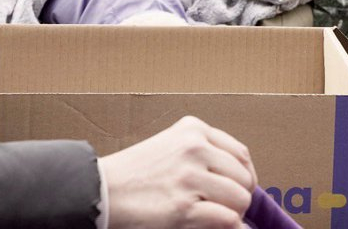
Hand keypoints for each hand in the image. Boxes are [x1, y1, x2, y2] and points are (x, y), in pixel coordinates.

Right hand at [100, 116, 256, 228]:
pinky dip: (227, 227)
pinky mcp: (182, 207)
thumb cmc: (136, 173)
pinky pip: (227, 220)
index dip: (246, 176)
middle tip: (223, 207)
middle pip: (244, 178)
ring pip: (240, 199)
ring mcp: (189, 177)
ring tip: (213, 215)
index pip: (241, 154)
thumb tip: (244, 181)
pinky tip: (213, 226)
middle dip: (238, 197)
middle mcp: (195, 148)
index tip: (240, 189)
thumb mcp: (172, 147)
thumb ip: (205, 155)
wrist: (101, 190)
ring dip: (232, 213)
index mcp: (194, 129)